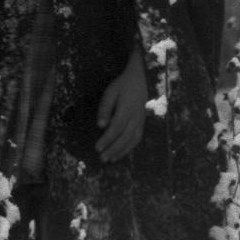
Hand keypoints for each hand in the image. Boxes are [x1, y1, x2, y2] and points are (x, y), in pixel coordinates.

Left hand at [95, 45, 146, 162]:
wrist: (140, 79)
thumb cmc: (122, 86)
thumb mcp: (110, 93)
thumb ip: (105, 109)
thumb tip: (100, 126)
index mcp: (127, 109)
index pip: (116, 128)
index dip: (107, 139)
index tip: (97, 148)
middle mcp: (136, 117)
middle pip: (124, 137)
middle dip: (113, 149)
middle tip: (102, 158)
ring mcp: (141, 121)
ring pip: (132, 140)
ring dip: (121, 151)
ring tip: (110, 159)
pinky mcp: (142, 123)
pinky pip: (137, 138)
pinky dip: (129, 148)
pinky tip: (120, 153)